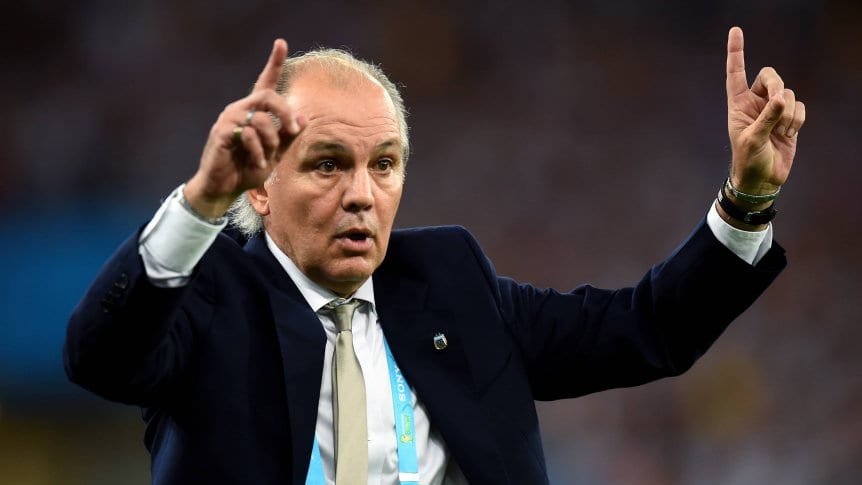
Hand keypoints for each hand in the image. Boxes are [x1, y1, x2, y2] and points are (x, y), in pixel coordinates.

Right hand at [184, 39, 302, 218]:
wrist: (224, 188)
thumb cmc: (248, 168)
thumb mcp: (275, 153)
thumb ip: (288, 136)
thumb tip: (304, 118)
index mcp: (253, 111)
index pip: (264, 82)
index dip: (273, 62)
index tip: (281, 42)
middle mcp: (240, 110)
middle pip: (268, 97)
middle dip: (285, 114)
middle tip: (293, 130)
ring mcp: (229, 120)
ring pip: (262, 119)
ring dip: (271, 142)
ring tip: (265, 158)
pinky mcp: (222, 133)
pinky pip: (249, 135)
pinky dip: (258, 152)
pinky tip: (256, 163)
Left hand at [726, 26, 805, 195]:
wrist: (763, 178)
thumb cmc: (748, 160)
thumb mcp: (752, 140)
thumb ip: (766, 119)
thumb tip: (780, 99)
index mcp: (738, 104)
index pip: (736, 72)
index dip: (736, 52)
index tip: (735, 31)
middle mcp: (755, 102)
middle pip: (770, 76)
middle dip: (777, 87)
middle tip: (778, 105)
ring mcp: (773, 110)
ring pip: (787, 93)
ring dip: (787, 112)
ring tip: (780, 132)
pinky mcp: (789, 119)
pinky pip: (799, 107)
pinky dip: (796, 119)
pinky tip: (788, 134)